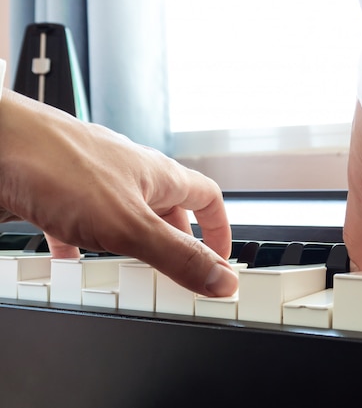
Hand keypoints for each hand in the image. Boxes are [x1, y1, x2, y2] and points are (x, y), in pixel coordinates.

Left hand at [0, 89, 236, 296]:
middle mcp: (131, 176)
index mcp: (159, 176)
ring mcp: (95, 182)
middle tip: (173, 276)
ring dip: (130, 248)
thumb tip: (223, 280)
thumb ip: (177, 256)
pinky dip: (83, 247)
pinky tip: (70, 264)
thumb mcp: (129, 225)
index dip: (219, 229)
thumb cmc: (56, 164)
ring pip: (125, 219)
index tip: (220, 259)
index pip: (208, 198)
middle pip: (168, 213)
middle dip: (173, 247)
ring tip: (126, 275)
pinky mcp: (60, 192)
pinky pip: (82, 223)